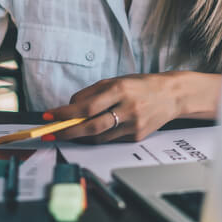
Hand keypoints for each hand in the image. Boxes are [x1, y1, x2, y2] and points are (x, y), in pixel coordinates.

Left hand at [44, 73, 184, 142]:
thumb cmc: (141, 85)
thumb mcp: (116, 81)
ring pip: (99, 137)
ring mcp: (133, 125)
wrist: (171, 95)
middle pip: (91, 127)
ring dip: (81, 136)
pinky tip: (97, 129)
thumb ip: (92, 92)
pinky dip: (99, 136)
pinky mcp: (137, 137)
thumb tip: (70, 106)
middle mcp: (127, 108)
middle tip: (52, 134)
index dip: (65, 113)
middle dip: (67, 132)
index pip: (86, 107)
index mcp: (120, 90)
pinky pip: (111, 140)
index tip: (49, 116)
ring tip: (72, 130)